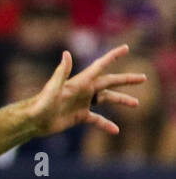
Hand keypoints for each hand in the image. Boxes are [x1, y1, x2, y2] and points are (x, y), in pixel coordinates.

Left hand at [30, 44, 145, 138]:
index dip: (113, 56)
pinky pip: (97, 120)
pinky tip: (116, 130)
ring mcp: (83, 103)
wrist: (33, 121)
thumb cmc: (41, 103)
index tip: (126, 48)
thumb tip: (66, 54)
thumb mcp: (53, 88)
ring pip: (107, 100)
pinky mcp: (79, 116)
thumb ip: (62, 72)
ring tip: (137, 104)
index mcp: (81, 81)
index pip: (100, 65)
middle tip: (143, 78)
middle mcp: (84, 90)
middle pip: (110, 82)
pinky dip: (106, 124)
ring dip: (122, 100)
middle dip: (126, 79)